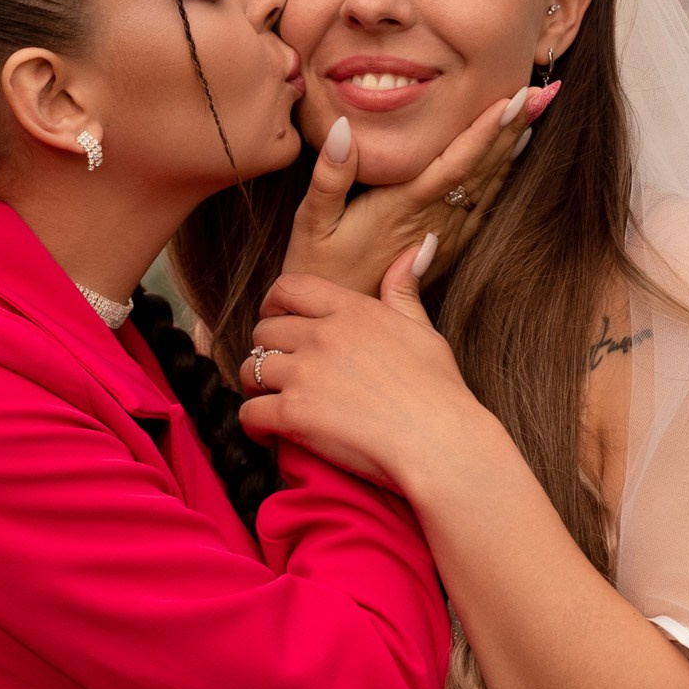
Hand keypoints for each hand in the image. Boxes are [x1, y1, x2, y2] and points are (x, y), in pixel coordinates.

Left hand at [238, 251, 492, 499]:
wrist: (440, 443)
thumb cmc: (438, 392)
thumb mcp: (423, 330)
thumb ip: (404, 290)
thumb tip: (419, 246)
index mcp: (351, 310)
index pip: (289, 287)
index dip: (274, 304)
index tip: (278, 323)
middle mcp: (322, 335)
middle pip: (264, 331)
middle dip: (267, 351)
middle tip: (280, 373)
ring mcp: (304, 374)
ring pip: (250, 370)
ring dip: (257, 388)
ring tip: (274, 403)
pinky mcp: (293, 414)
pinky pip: (249, 414)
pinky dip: (253, 426)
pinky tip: (272, 435)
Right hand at [280, 81, 559, 298]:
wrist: (336, 325)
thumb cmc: (317, 268)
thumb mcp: (311, 221)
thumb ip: (330, 176)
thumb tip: (344, 128)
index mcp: (402, 207)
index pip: (454, 163)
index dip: (485, 131)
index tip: (513, 99)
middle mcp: (431, 221)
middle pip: (481, 169)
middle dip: (512, 128)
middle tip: (544, 91)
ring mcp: (442, 237)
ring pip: (487, 186)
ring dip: (512, 147)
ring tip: (536, 111)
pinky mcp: (443, 250)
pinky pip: (480, 207)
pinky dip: (501, 177)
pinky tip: (513, 157)